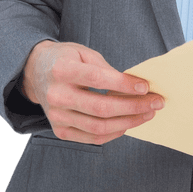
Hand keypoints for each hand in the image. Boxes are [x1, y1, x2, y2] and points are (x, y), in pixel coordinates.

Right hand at [21, 39, 163, 144]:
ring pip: (99, 127)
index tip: (146, 87)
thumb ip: (107, 69)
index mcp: (62, 71)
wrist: (36, 73)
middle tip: (157, 102)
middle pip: (101, 108)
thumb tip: (137, 86)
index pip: (99, 80)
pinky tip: (129, 123)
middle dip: (134, 107)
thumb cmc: (66, 60)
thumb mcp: (85, 54)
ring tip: (148, 114)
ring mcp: (57, 116)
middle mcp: (57, 96)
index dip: (125, 85)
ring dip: (129, 122)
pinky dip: (115, 133)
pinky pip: (92, 137)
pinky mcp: (60, 130)